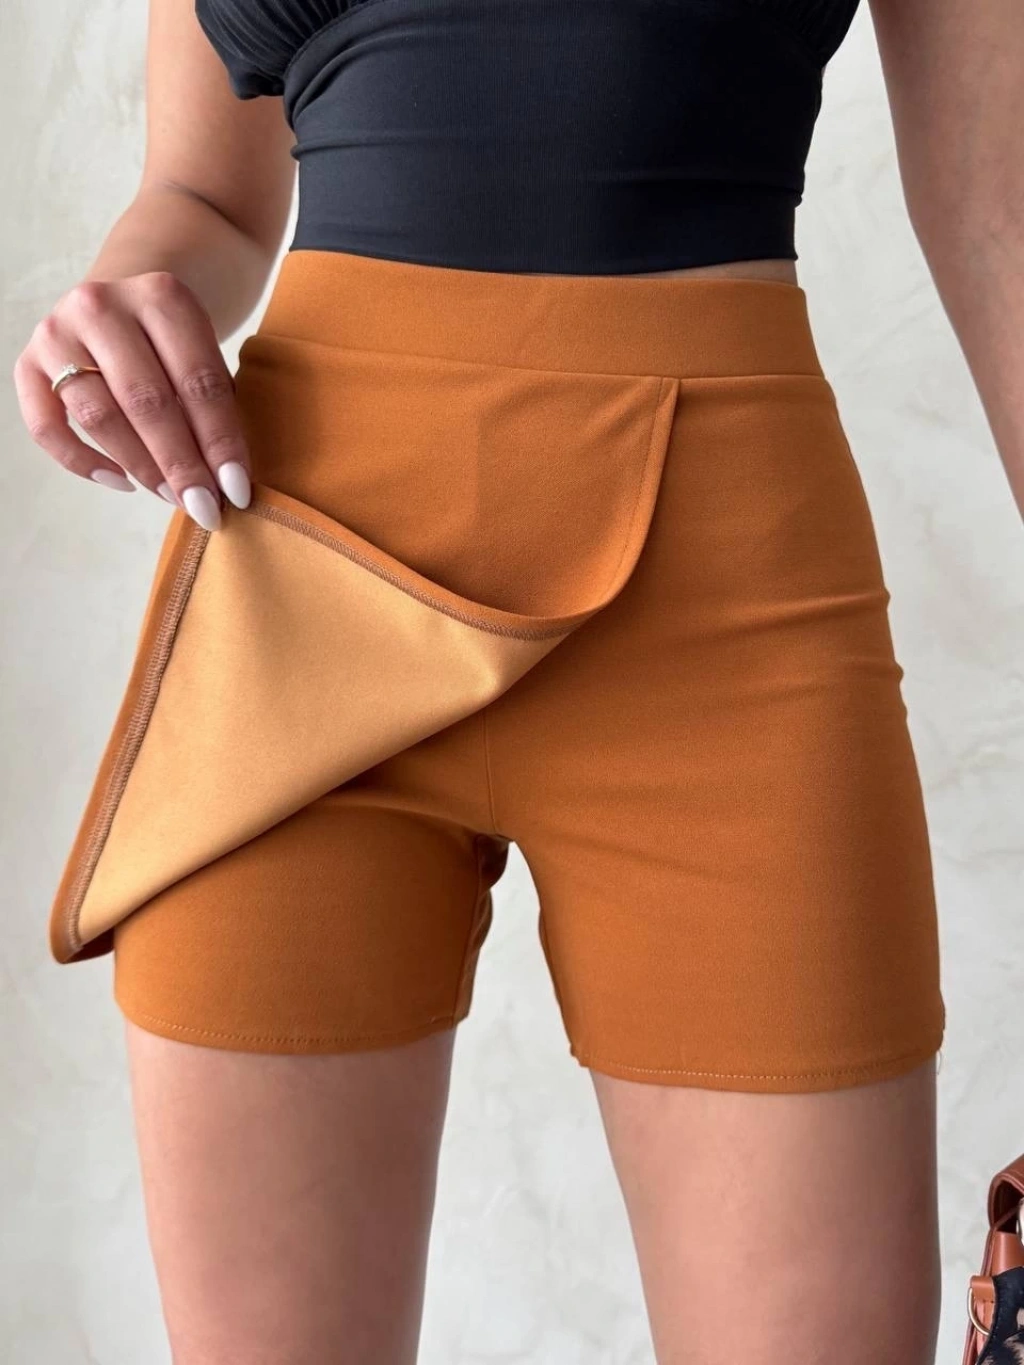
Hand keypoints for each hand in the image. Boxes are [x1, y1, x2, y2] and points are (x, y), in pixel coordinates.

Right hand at [12, 270, 252, 530]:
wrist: (123, 303)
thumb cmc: (174, 342)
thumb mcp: (204, 351)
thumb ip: (213, 402)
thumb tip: (228, 479)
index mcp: (161, 296)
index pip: (197, 381)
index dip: (220, 441)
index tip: (238, 489)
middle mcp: (102, 306)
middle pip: (146, 400)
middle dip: (181, 463)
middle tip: (205, 506)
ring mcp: (58, 333)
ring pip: (99, 416)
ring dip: (141, 467)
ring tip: (173, 497)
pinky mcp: (28, 363)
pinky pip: (47, 427)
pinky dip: (81, 462)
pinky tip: (121, 482)